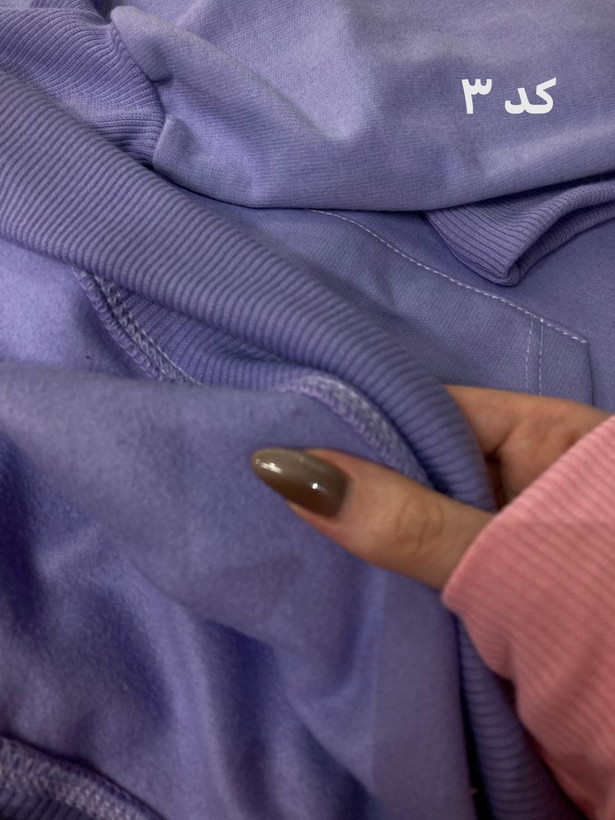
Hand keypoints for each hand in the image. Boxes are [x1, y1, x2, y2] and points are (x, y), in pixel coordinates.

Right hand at [252, 386, 609, 588]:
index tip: (278, 432)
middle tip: (261, 482)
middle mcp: (519, 476)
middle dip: (349, 477)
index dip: (359, 420)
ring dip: (359, 526)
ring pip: (412, 513)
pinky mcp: (482, 584)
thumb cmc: (601, 620)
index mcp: (546, 438)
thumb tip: (287, 468)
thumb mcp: (504, 563)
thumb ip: (406, 521)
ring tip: (271, 514)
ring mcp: (498, 532)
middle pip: (417, 461)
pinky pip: (418, 560)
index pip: (434, 409)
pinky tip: (324, 562)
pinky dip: (379, 566)